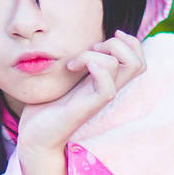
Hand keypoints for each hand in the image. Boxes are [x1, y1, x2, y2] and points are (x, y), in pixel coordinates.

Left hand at [14, 31, 146, 155]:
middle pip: (139, 63)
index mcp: (106, 81)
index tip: (104, 39)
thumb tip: (73, 42)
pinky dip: (95, 69)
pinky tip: (74, 67)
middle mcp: (108, 89)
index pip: (138, 60)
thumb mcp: (64, 77)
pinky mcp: (88, 108)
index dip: (130, 42)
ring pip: (123, 68)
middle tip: (93, 49)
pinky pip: (108, 88)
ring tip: (74, 63)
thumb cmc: (46, 107)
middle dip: (118, 45)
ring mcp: (99, 99)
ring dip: (96, 54)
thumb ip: (77, 62)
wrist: (35, 135)